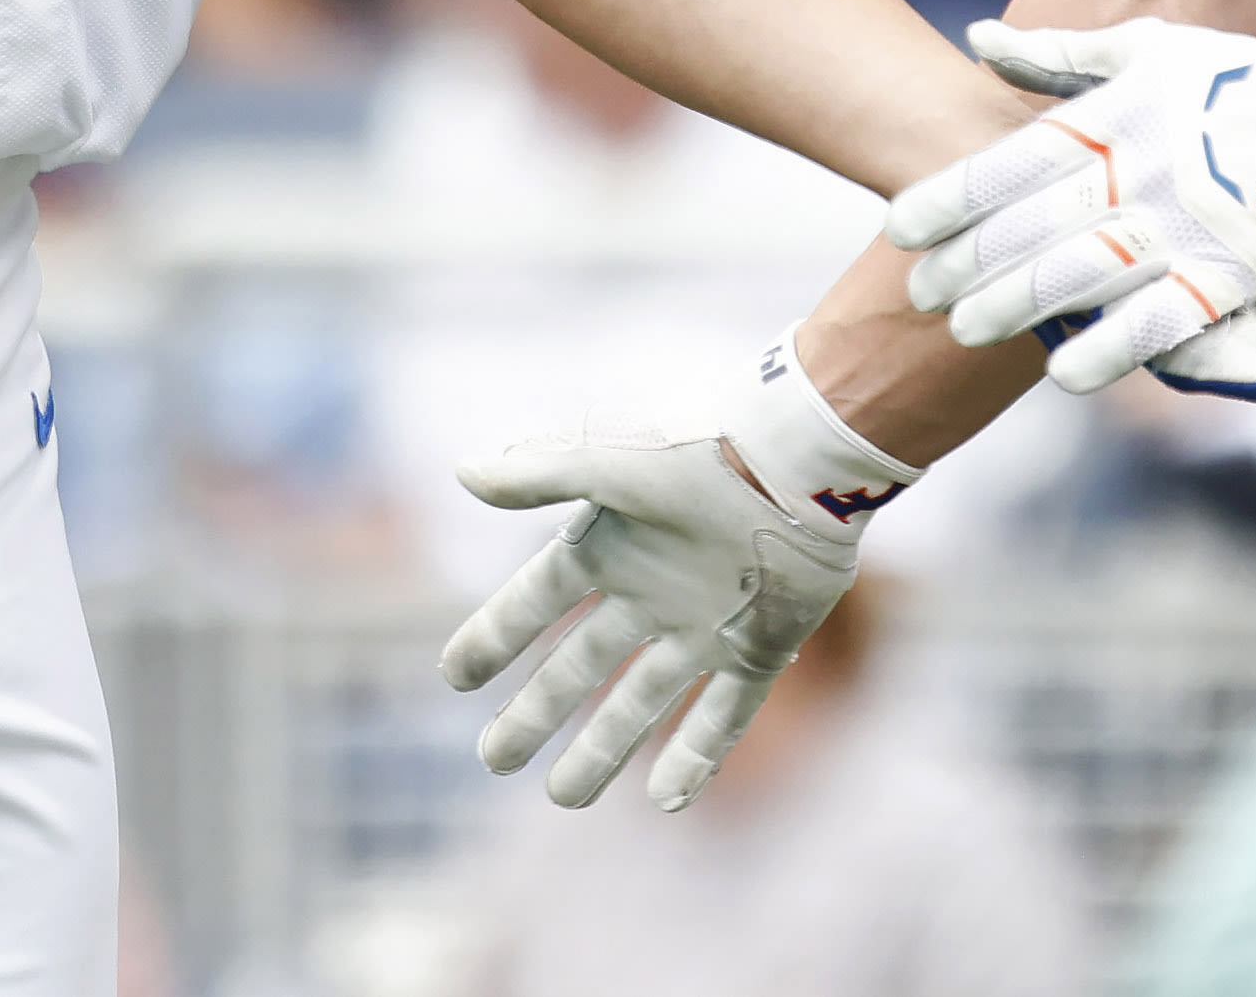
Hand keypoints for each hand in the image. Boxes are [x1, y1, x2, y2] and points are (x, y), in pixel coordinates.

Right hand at [439, 334, 912, 810]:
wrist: (800, 463)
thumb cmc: (701, 453)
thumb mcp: (611, 463)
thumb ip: (541, 473)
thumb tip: (464, 472)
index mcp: (610, 547)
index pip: (536, 602)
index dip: (494, 636)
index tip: (454, 677)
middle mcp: (650, 591)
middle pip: (579, 667)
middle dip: (535, 713)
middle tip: (494, 759)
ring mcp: (704, 624)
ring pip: (641, 702)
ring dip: (602, 750)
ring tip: (563, 798)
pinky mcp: (759, 647)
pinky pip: (724, 716)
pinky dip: (696, 758)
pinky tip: (667, 802)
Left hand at [883, 7, 1255, 396]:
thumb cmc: (1242, 78)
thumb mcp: (1148, 49)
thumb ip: (1059, 58)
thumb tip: (979, 40)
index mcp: (1115, 119)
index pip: (1014, 161)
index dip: (954, 197)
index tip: (901, 225)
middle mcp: (1141, 172)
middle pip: (1036, 224)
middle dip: (970, 261)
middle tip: (918, 293)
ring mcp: (1187, 225)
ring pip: (1085, 271)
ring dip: (1020, 303)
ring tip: (965, 330)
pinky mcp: (1234, 272)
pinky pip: (1164, 316)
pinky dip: (1115, 344)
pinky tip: (1068, 371)